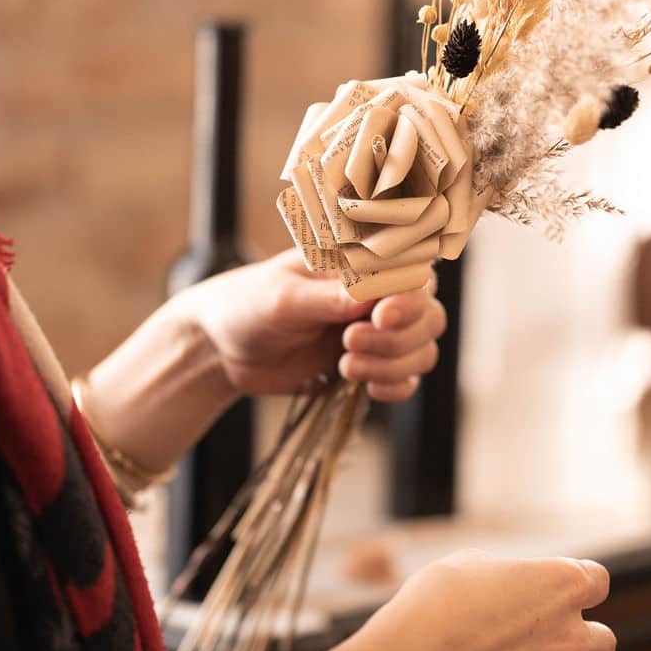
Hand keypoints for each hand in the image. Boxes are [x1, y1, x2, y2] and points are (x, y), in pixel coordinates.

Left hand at [178, 248, 447, 402]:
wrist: (221, 348)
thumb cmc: (247, 304)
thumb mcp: (283, 299)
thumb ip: (328, 299)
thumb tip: (372, 297)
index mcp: (360, 264)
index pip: (412, 274)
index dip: (408, 298)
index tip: (381, 317)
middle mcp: (377, 296)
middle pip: (428, 316)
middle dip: (397, 338)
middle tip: (348, 344)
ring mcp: (376, 333)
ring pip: (422, 350)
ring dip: (393, 364)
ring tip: (344, 367)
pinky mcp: (369, 366)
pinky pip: (406, 380)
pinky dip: (395, 387)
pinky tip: (364, 386)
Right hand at [360, 550, 614, 650]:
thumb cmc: (437, 601)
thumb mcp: (470, 564)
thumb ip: (505, 575)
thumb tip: (505, 585)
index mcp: (562, 585)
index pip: (598, 581)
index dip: (576, 584)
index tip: (552, 590)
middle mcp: (571, 635)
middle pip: (604, 642)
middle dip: (580, 640)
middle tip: (545, 638)